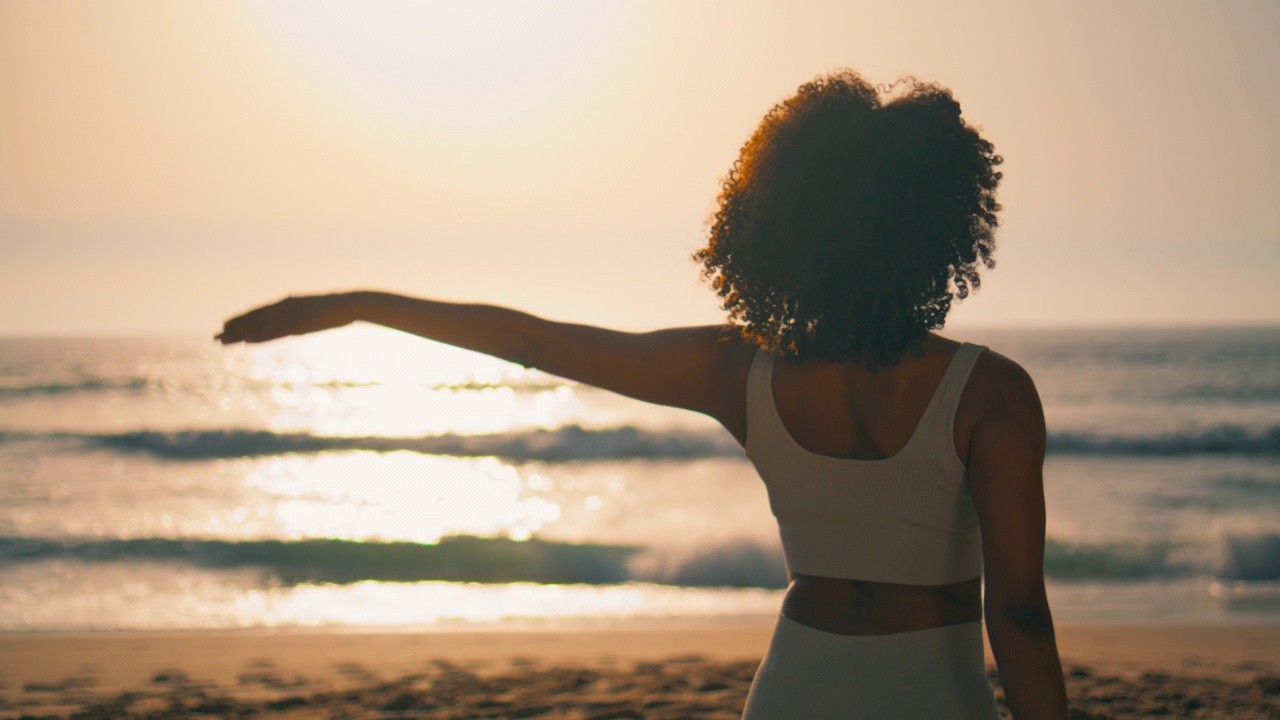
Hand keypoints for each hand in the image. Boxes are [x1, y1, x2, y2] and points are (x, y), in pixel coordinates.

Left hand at [216, 294, 353, 343]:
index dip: (241, 319)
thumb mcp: (313, 312)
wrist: (348, 305)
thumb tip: (295, 323)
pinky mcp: (297, 325)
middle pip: (253, 319)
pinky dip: (258, 337)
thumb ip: (300, 316)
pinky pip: (273, 333)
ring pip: (258, 326)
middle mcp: (283, 307)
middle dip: (233, 328)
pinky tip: (245, 341)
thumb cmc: (333, 310)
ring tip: (221, 341)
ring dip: (238, 334)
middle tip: (215, 336)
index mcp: (287, 303)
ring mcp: (289, 316)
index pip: (258, 312)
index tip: (225, 325)